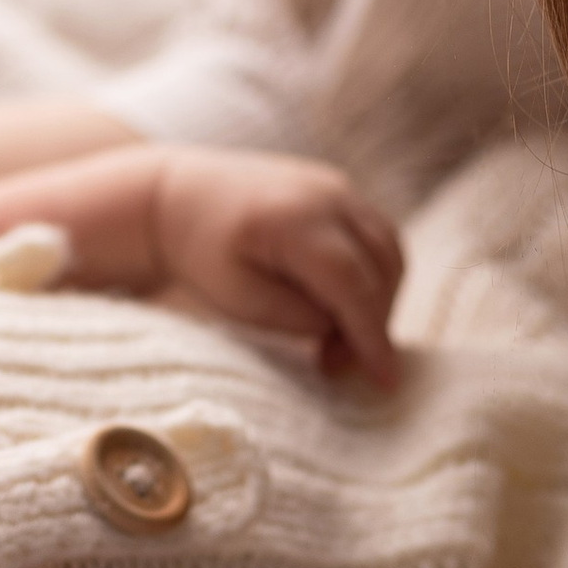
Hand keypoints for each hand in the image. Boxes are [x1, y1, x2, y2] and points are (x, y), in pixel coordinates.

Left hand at [147, 150, 402, 387]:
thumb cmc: (202, 252)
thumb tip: (347, 327)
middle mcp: (326, 193)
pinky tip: (336, 305)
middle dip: (372, 323)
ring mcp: (337, 185)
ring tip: (332, 337)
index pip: (352, 283)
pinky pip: (376, 236)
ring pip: (389, 251)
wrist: (179, 195)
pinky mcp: (339, 189)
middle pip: (381, 267)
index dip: (373, 335)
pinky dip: (372, 275)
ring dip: (378, 300)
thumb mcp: (240, 299)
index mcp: (293, 221)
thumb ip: (299, 316)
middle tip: (331, 364)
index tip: (387, 381)